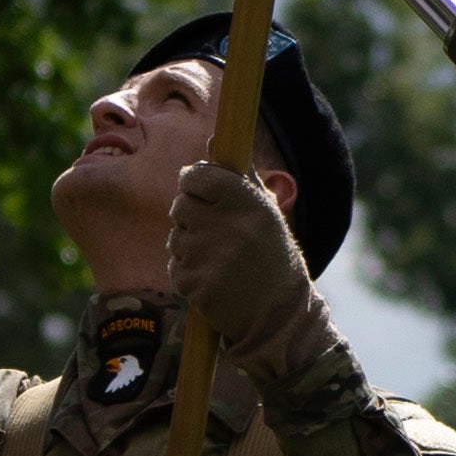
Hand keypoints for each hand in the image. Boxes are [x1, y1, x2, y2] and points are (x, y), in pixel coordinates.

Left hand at [160, 159, 335, 383]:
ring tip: (221, 262)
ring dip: (189, 248)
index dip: (194, 183)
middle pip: (180, 205)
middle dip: (191, 219)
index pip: (196, 175)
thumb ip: (239, 176)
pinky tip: (215, 282)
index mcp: (248, 202)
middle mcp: (229, 226)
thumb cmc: (272, 258)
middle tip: (216, 236)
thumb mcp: (266, 213)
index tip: (201, 193)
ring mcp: (210, 256)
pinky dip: (189, 275)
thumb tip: (213, 139)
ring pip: (176, 238)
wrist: (279, 316)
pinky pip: (176, 268)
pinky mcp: (195, 284)